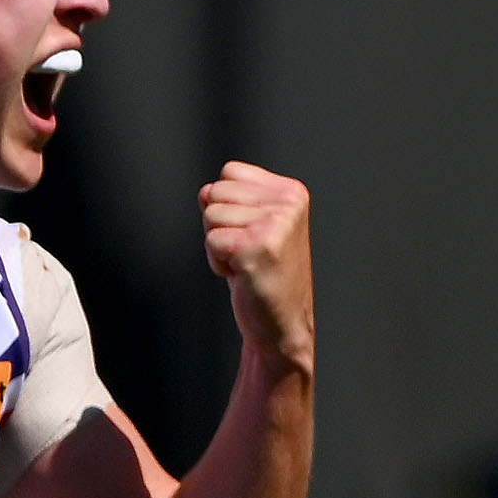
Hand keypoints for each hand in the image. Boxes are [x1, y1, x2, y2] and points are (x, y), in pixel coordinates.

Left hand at [200, 163, 313, 371]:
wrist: (282, 325)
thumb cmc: (267, 275)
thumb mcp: (254, 226)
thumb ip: (232, 200)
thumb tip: (205, 191)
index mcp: (292, 192)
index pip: (230, 172)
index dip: (228, 205)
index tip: (250, 233)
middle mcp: (287, 204)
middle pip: (216, 191)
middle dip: (220, 224)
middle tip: (248, 251)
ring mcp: (274, 224)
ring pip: (210, 215)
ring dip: (219, 245)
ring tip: (246, 262)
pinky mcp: (257, 247)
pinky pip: (211, 240)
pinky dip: (218, 262)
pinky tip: (242, 274)